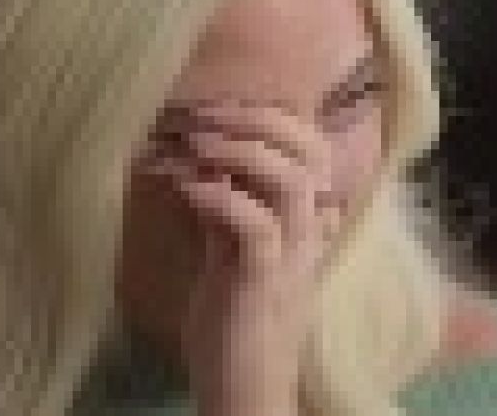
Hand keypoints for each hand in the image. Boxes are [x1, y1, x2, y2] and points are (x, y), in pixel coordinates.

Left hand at [137, 97, 339, 415]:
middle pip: (308, 150)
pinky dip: (220, 197)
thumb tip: (199, 161)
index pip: (310, 145)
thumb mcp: (230, 252)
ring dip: (238, 150)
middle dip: (254, 120)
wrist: (245, 390)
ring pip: (289, 181)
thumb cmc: (235, 322)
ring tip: (194, 142)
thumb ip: (226, 208)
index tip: (218, 108)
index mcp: (304, 221)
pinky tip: (186, 187)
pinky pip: (255, 226)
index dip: (269, 116)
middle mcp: (308, 232)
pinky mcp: (263, 283)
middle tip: (202, 115)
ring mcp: (290, 257)